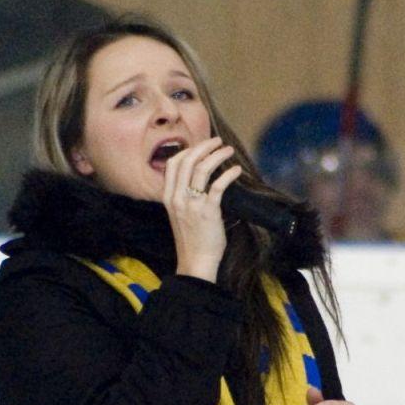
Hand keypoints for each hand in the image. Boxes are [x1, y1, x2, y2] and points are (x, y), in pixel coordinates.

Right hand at [163, 136, 241, 281]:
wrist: (195, 262)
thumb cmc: (192, 240)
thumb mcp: (181, 215)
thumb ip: (185, 197)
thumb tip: (202, 180)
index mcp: (168, 197)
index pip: (173, 164)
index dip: (188, 150)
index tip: (201, 147)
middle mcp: (177, 197)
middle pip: (187, 160)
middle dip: (204, 146)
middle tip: (217, 142)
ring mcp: (191, 203)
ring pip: (202, 168)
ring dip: (217, 155)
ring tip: (228, 151)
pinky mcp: (207, 211)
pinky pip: (218, 185)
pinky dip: (229, 174)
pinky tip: (237, 171)